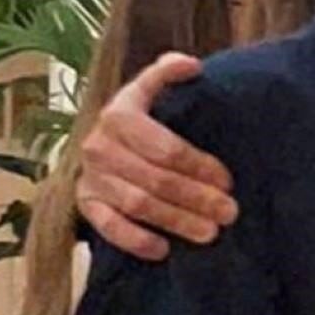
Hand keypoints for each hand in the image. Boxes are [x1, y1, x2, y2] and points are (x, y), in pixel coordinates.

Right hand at [77, 52, 236, 261]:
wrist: (96, 141)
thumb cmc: (137, 118)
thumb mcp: (148, 90)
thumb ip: (167, 73)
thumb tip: (193, 65)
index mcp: (119, 114)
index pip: (165, 147)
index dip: (199, 165)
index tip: (227, 180)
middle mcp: (100, 146)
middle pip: (155, 179)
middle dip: (196, 197)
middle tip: (229, 211)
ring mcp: (90, 177)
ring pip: (138, 204)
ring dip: (176, 221)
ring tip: (210, 233)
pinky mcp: (85, 204)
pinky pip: (108, 227)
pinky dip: (135, 239)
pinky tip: (164, 249)